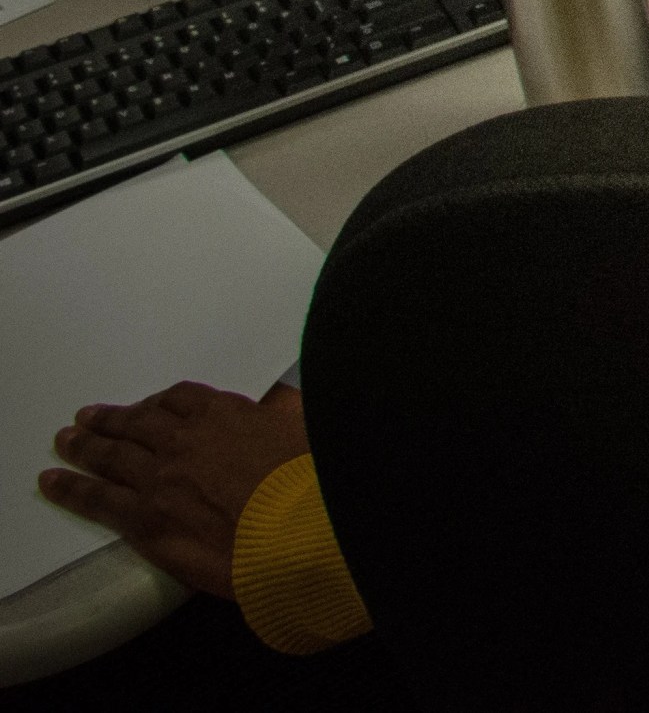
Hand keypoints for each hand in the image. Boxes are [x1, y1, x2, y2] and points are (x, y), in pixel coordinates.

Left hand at [37, 379, 309, 599]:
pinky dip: (70, 488)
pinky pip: (96, 499)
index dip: (157, 403)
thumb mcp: (308, 429)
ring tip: (67, 442)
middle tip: (89, 417)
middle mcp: (183, 440)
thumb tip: (283, 396)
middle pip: (136, 423)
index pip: (180, 400)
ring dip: (84, 446)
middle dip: (111, 420)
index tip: (147, 406)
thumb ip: (286, 410)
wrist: (300, 533)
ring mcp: (159, 479)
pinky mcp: (144, 519)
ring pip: (110, 456)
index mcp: (224, 415)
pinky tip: (53, 481)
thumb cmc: (312, 486)